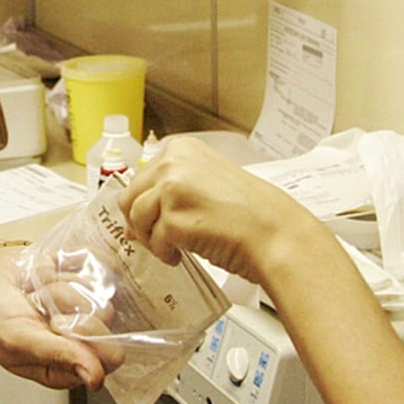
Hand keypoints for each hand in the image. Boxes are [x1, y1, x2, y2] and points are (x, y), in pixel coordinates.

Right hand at [0, 253, 118, 389]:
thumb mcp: (21, 341)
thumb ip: (60, 357)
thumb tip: (96, 377)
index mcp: (68, 363)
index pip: (108, 355)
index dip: (87, 334)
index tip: (57, 322)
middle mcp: (80, 335)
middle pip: (105, 313)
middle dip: (65, 302)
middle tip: (36, 305)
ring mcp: (82, 304)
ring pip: (95, 285)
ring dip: (59, 282)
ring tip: (35, 290)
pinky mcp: (81, 277)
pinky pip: (94, 261)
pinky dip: (67, 262)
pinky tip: (46, 271)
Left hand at [117, 136, 323, 285]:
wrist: (274, 233)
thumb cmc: (250, 213)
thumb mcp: (206, 184)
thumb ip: (171, 191)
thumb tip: (134, 222)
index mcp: (181, 148)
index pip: (140, 176)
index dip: (144, 203)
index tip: (155, 218)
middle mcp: (173, 162)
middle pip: (129, 197)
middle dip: (141, 222)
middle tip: (161, 237)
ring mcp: (171, 188)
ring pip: (136, 220)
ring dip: (152, 240)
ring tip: (175, 247)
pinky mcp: (173, 218)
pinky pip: (153, 242)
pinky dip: (165, 254)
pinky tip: (182, 254)